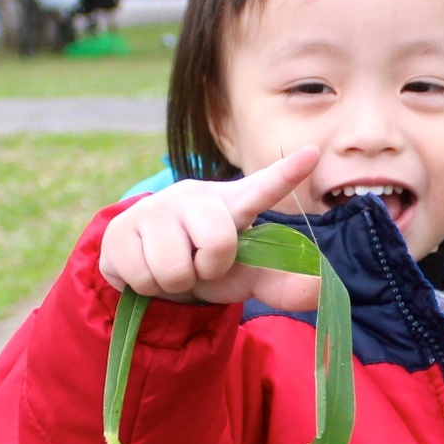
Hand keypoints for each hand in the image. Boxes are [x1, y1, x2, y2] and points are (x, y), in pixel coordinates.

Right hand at [97, 147, 322, 308]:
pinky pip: (141, 275)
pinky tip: (145, 267)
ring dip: (174, 282)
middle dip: (208, 269)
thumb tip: (321, 289)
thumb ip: (280, 284)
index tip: (313, 154)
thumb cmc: (205, 263)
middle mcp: (195, 196)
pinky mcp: (122, 227)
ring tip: (170, 265)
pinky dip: (146, 285)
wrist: (148, 268)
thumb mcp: (244, 275)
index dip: (287, 174)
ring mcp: (156, 208)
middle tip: (198, 264)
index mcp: (232, 204)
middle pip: (218, 244)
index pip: (264, 187)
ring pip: (174, 269)